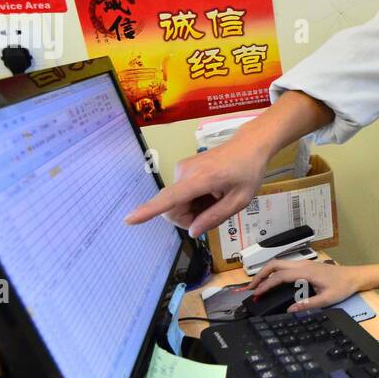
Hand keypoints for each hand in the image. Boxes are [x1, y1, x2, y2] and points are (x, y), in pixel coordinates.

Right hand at [123, 134, 267, 237]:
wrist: (249, 145)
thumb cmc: (248, 172)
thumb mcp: (240, 200)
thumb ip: (215, 217)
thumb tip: (192, 232)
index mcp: (201, 179)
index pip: (171, 198)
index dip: (149, 211)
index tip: (129, 219)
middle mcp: (185, 172)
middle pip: (173, 208)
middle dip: (189, 218)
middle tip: (214, 212)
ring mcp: (181, 169)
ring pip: (176, 203)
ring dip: (194, 209)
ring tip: (215, 198)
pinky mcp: (181, 169)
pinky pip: (180, 194)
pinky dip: (193, 200)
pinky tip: (210, 193)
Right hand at [246, 259, 364, 311]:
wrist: (354, 276)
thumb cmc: (342, 287)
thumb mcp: (327, 299)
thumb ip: (307, 305)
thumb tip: (290, 310)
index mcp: (306, 272)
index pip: (280, 276)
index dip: (266, 285)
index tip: (256, 294)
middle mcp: (302, 264)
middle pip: (275, 264)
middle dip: (260, 275)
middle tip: (251, 289)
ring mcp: (304, 263)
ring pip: (279, 263)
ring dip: (266, 272)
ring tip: (257, 285)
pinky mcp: (305, 266)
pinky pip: (285, 265)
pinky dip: (274, 272)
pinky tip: (271, 281)